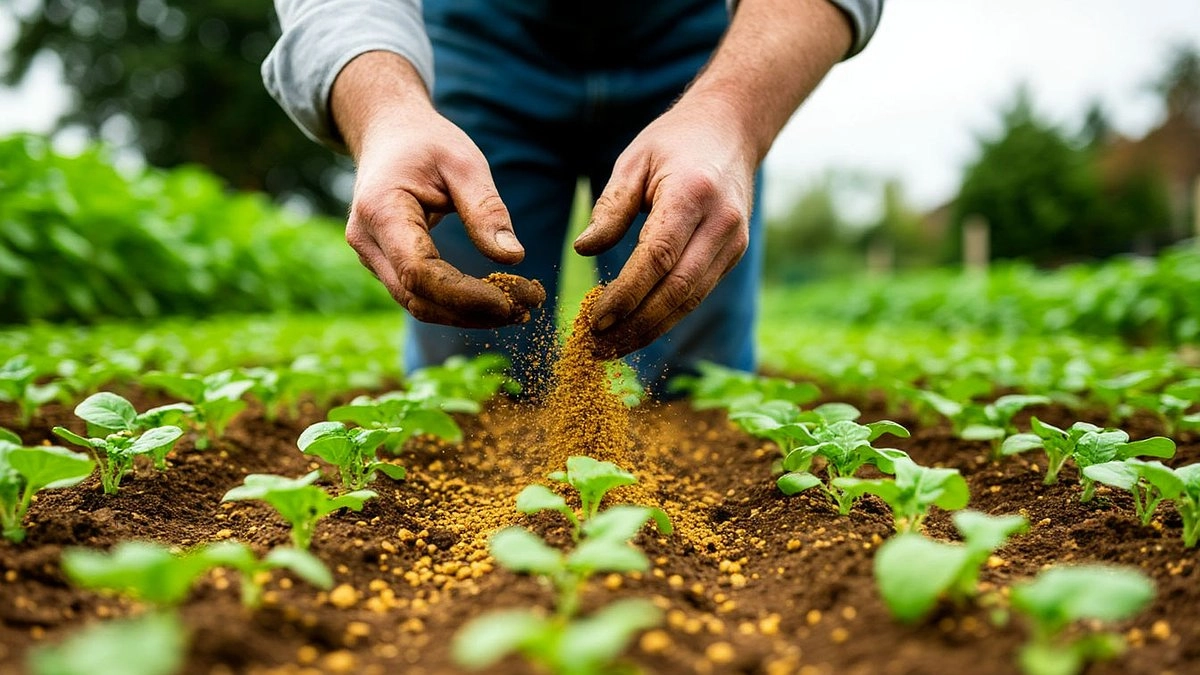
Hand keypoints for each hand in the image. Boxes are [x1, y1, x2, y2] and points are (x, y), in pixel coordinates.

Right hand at [334, 53, 544, 327]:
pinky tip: (493, 301)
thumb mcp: (464, 163)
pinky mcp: (384, 263)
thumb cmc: (427, 142)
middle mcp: (367, 241)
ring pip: (416, 303)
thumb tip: (513, 258)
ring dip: (466, 314)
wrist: (389, 132)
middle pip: (416, 297)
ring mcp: (371, 256)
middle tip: (524, 311)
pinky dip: (455, 304)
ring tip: (516, 310)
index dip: (463, 295)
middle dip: (471, 312)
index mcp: (381, 210)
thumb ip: (486, 209)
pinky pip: (418, 294)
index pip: (419, 271)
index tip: (509, 301)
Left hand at [575, 99, 755, 356]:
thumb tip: (584, 251)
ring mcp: (734, 242)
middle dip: (636, 325)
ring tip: (612, 349)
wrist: (731, 130)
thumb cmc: (673, 143)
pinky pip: (697, 294)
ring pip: (691, 300)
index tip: (594, 320)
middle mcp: (721, 223)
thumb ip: (611, 208)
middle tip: (598, 348)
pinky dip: (666, 317)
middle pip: (677, 289)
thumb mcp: (634, 161)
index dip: (626, 294)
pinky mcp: (734, 254)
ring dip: (650, 330)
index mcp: (692, 194)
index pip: (657, 257)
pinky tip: (637, 330)